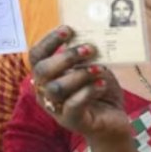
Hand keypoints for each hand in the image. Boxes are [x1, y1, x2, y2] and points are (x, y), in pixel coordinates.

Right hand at [29, 26, 127, 141]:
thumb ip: (85, 53)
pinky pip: (73, 104)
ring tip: (99, 69)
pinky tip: (101, 84)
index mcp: (46, 75)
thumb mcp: (92, 66)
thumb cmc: (99, 89)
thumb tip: (88, 32)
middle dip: (65, 57)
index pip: (36, 55)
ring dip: (80, 74)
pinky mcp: (72, 121)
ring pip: (56, 88)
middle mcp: (45, 92)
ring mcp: (56, 109)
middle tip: (89, 49)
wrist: (114, 120)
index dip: (49, 40)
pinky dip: (89, 91)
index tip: (68, 30)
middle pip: (42, 71)